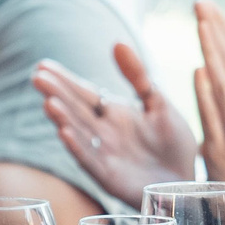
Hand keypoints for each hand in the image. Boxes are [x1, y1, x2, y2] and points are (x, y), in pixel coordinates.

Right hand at [33, 46, 195, 203]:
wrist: (187, 182)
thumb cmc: (173, 143)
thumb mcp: (158, 103)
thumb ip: (138, 76)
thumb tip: (118, 43)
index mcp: (114, 113)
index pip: (84, 93)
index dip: (65, 80)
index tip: (43, 66)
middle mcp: (103, 133)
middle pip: (76, 110)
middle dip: (57, 94)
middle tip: (37, 77)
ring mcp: (104, 155)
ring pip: (79, 133)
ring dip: (63, 119)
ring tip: (49, 103)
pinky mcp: (109, 176)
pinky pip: (90, 160)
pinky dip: (77, 147)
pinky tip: (65, 133)